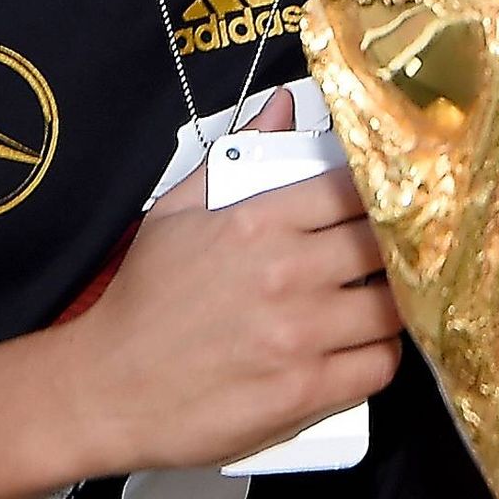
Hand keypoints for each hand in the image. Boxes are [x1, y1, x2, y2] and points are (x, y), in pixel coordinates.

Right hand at [52, 92, 399, 471]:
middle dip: (393, 251)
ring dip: (391, 304)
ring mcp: (300, 334)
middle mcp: (286, 273)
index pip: (355, 191)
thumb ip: (238, 156)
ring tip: (372, 303)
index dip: (381, 197)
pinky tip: (359, 347)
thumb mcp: (176, 213)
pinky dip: (378, 355)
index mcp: (258, 221)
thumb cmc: (143, 301)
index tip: (388, 204)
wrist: (106, 389)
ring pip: (392, 307)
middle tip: (390, 257)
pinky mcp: (305, 391)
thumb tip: (284, 108)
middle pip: (385, 247)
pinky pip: (379, 364)